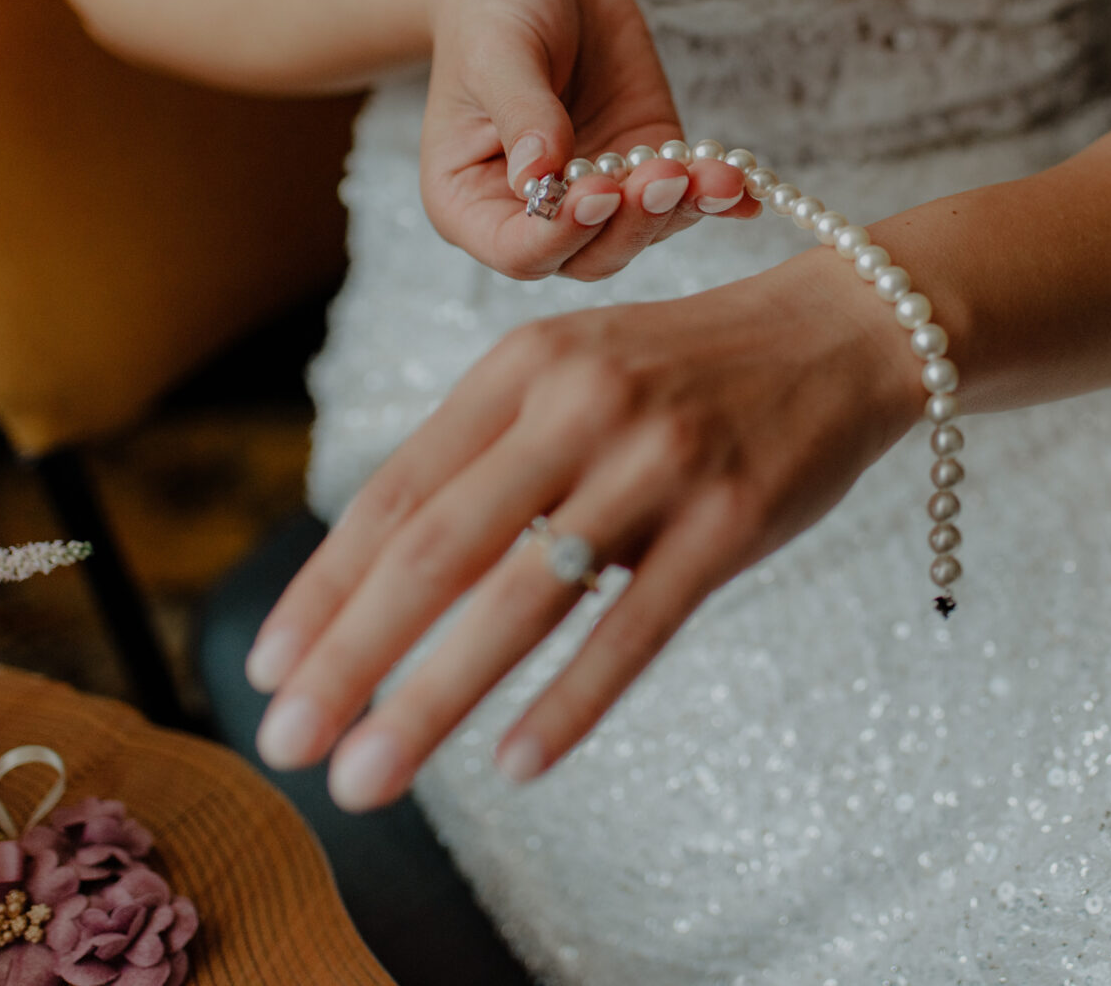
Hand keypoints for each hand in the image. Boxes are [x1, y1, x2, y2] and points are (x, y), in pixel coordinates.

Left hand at [241, 251, 920, 809]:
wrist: (843, 334)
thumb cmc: (690, 373)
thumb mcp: (577, 375)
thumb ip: (491, 457)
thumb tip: (385, 581)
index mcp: (522, 368)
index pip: (396, 492)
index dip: (323, 588)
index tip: (268, 670)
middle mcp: (580, 404)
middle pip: (436, 549)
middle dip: (350, 657)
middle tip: (287, 745)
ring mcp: (658, 460)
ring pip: (523, 595)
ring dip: (433, 697)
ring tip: (370, 775)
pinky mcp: (731, 516)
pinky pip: (637, 624)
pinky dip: (571, 700)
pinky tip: (518, 761)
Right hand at [422, 0, 758, 280]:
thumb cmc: (489, 11)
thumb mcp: (494, 49)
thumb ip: (521, 112)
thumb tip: (540, 178)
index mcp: (472, 202)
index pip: (520, 250)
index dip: (561, 234)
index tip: (596, 193)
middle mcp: (537, 214)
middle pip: (592, 255)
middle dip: (634, 224)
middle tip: (664, 176)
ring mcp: (598, 193)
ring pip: (645, 231)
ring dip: (683, 208)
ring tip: (716, 177)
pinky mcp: (645, 166)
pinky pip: (684, 194)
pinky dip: (716, 195)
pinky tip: (744, 190)